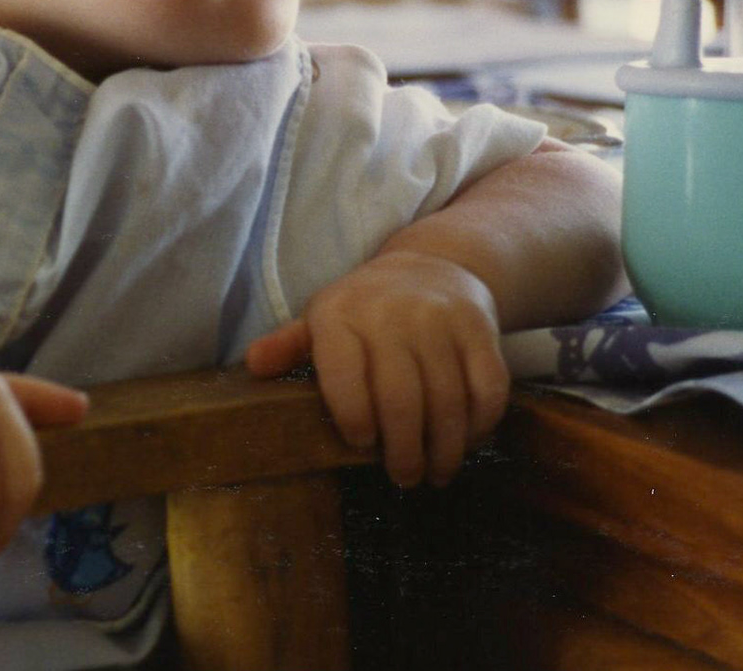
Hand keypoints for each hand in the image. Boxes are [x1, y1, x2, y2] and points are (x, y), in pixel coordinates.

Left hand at [245, 250, 508, 487]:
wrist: (432, 264)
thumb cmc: (366, 307)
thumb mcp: (321, 319)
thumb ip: (289, 346)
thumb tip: (254, 365)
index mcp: (340, 315)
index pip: (345, 378)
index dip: (354, 419)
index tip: (360, 445)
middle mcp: (390, 314)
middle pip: (400, 399)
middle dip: (403, 451)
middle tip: (403, 477)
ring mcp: (439, 319)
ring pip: (447, 400)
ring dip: (444, 448)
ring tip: (435, 474)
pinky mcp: (480, 328)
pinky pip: (488, 386)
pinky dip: (481, 424)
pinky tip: (468, 442)